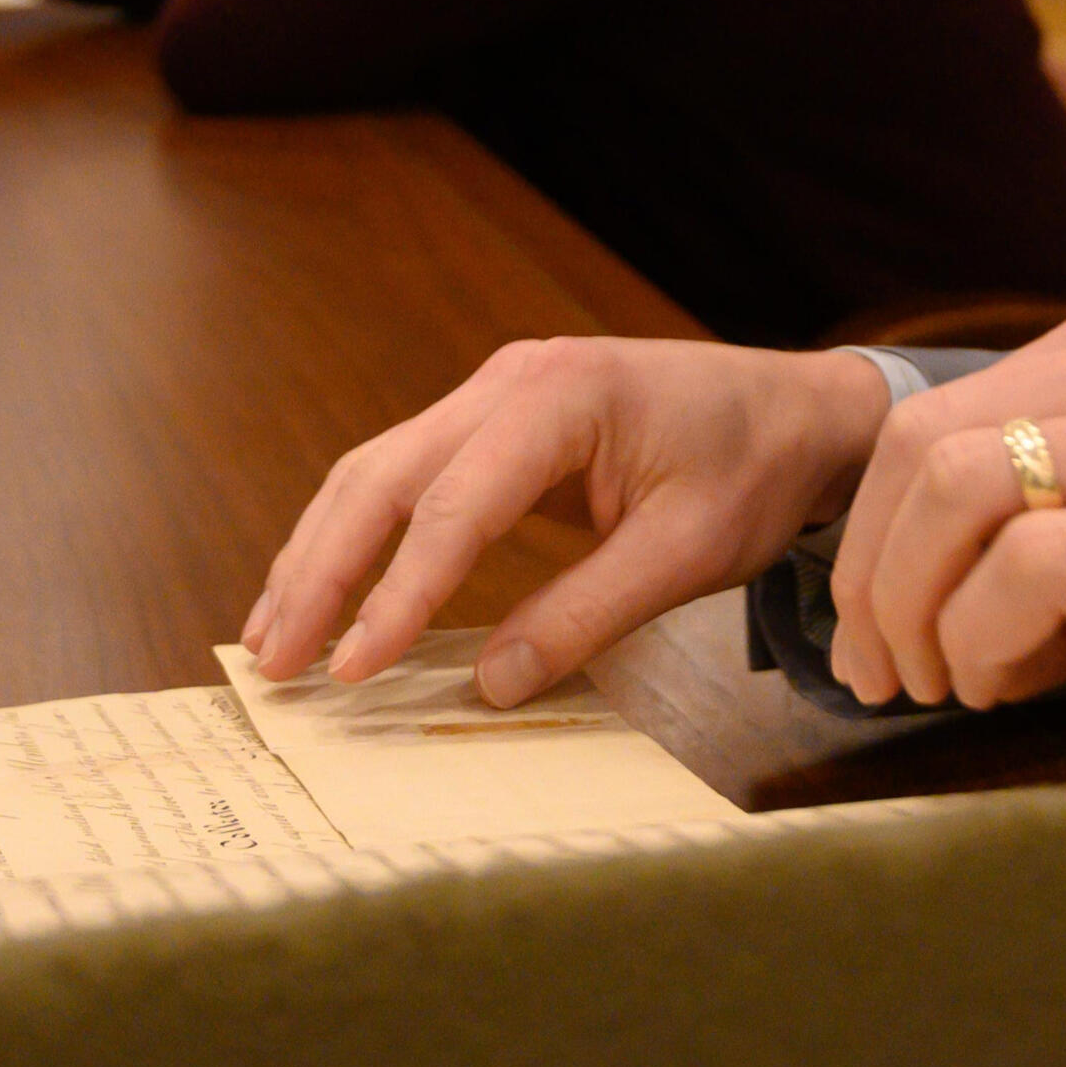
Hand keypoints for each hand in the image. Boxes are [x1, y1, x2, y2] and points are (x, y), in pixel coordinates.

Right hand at [243, 337, 893, 707]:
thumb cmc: (752, 469)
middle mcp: (510, 380)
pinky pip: (406, 473)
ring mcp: (495, 391)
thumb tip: (489, 686)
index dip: (396, 593)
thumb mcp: (689, 552)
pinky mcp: (493, 420)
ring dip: (320, 552)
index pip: (454, 503)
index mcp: (561, 396)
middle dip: (321, 571)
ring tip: (272, 636)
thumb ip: (587, 614)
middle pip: (384, 473)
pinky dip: (356, 533)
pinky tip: (325, 591)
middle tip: (275, 662)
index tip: (352, 669)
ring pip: (377, 468)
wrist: (793, 408)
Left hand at [828, 274, 1065, 733]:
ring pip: (965, 491)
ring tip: (943, 683)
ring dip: (920, 610)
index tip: (877, 622)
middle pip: (929, 446)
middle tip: (882, 672)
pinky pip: (1042, 564)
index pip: (941, 410)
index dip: (877, 530)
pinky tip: (1009, 680)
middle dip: (873, 574)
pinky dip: (990, 636)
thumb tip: (946, 585)